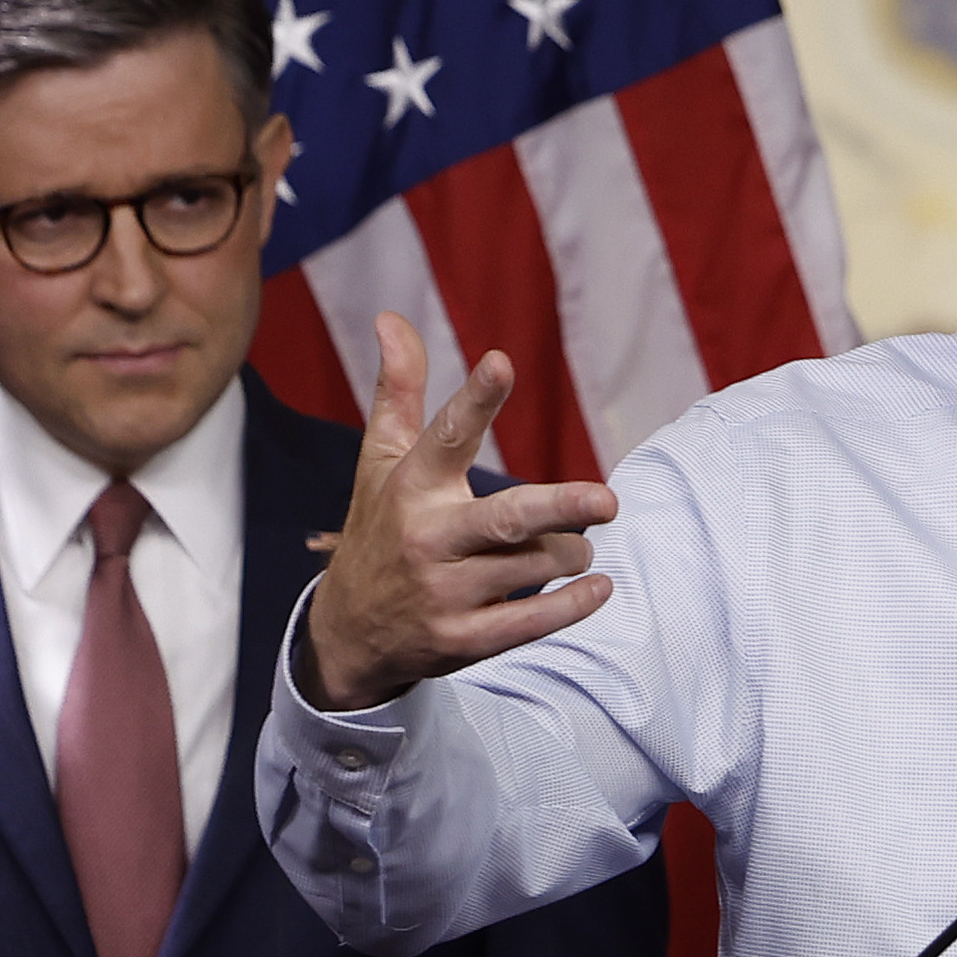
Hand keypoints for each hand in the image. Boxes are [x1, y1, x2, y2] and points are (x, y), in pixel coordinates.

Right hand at [298, 313, 617, 712]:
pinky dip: (572, 605)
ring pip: (536, 566)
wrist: (349, 634)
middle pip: (506, 519)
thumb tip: (391, 316)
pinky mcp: (463, 640)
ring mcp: (444, 593)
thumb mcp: (381, 461)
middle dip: (560, 507)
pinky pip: (531, 621)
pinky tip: (598, 586)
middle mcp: (427, 539)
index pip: (446, 436)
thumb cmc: (380, 528)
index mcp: (411, 486)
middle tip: (607, 500)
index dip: (475, 399)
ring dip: (572, 552)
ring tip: (576, 544)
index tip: (501, 362)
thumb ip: (398, 391)